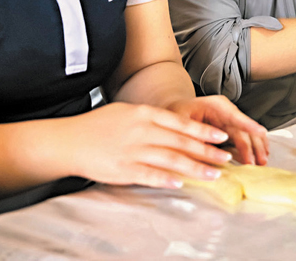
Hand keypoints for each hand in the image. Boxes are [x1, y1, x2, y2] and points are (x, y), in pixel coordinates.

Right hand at [62, 102, 234, 188]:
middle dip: (207, 151)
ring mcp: (133, 151)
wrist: (69, 141)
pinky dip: (167, 180)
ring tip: (213, 174)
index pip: (181, 122)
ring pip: (171, 160)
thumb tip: (177, 124)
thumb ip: (151, 117)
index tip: (221, 135)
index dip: (203, 130)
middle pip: (181, 142)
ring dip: (195, 168)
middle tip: (226, 157)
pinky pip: (150, 175)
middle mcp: (141, 131)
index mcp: (143, 114)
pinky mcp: (123, 170)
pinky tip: (181, 184)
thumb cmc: (98, 125)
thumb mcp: (126, 111)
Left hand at [167, 96, 268, 165]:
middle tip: (257, 163)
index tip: (261, 131)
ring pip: (248, 135)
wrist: (177, 109)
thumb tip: (204, 153)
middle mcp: (227, 112)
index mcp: (216, 105)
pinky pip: (246, 139)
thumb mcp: (180, 121)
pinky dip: (253, 148)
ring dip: (256, 149)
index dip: (248, 124)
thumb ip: (192, 136)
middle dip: (253, 146)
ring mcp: (231, 121)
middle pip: (244, 129)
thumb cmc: (177, 112)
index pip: (234, 115)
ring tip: (261, 164)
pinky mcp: (231, 130)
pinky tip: (259, 158)